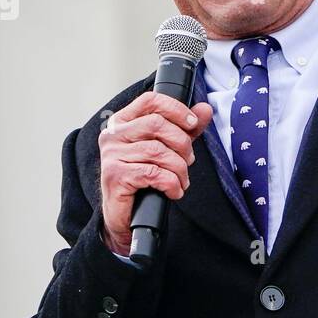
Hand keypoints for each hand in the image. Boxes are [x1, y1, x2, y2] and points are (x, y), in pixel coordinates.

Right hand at [99, 92, 213, 253]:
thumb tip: (205, 109)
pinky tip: (173, 191)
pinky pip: (154, 173)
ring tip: (182, 180)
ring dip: (179, 168)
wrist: (125, 216)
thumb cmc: (144, 179)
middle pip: (157, 124)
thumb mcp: (167, 149)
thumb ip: (185, 129)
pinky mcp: (116, 176)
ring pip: (158, 151)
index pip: (150, 101)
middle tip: (188, 160)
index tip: (192, 123)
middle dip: (182, 144)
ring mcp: (112, 155)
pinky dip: (171, 183)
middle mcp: (113, 135)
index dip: (176, 109)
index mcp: (123, 122)